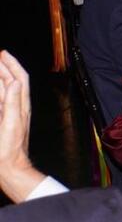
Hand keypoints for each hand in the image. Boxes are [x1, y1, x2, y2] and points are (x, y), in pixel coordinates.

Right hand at [0, 51, 41, 202]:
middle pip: (13, 81)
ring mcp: (11, 113)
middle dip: (5, 67)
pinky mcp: (4, 120)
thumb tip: (15, 81)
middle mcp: (18, 107)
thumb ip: (13, 102)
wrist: (9, 167)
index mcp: (21, 106)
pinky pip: (1, 100)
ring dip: (0, 77)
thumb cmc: (9, 149)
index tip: (2, 54)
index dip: (12, 64)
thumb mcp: (11, 123)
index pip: (19, 79)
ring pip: (5, 90)